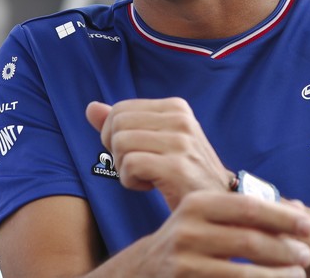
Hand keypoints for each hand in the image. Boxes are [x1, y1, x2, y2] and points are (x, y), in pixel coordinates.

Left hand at [86, 98, 232, 209]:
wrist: (218, 203)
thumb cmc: (184, 172)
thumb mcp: (156, 140)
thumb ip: (124, 123)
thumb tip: (91, 108)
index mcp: (176, 107)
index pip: (120, 109)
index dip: (115, 134)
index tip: (136, 151)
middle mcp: (180, 119)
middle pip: (117, 124)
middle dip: (117, 150)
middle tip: (138, 166)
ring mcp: (180, 142)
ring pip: (120, 143)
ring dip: (124, 167)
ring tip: (146, 176)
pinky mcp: (176, 167)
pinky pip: (129, 165)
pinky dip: (130, 181)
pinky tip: (150, 186)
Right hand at [118, 190, 309, 276]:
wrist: (145, 270)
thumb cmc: (190, 239)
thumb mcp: (211, 217)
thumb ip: (250, 211)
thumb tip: (298, 210)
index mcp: (197, 204)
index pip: (248, 207)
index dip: (282, 217)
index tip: (309, 226)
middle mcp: (187, 231)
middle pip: (249, 240)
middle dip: (284, 249)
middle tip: (307, 255)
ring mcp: (183, 264)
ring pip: (243, 274)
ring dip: (278, 276)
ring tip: (298, 276)